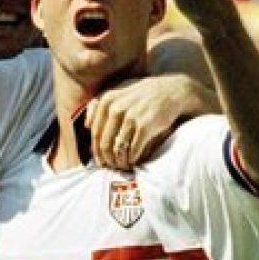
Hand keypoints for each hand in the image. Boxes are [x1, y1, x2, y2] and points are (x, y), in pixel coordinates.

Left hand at [86, 75, 219, 169]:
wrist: (173, 92)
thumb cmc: (144, 96)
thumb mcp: (121, 92)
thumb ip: (101, 105)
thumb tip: (85, 126)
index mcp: (108, 100)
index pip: (94, 131)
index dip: (95, 149)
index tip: (99, 160)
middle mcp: (117, 107)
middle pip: (104, 142)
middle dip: (106, 158)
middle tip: (110, 167)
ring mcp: (131, 116)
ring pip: (117, 148)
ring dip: (119, 161)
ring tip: (122, 167)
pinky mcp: (145, 126)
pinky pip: (133, 149)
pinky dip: (132, 159)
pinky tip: (134, 162)